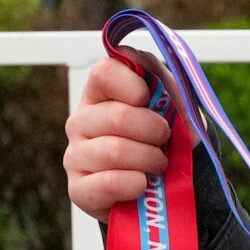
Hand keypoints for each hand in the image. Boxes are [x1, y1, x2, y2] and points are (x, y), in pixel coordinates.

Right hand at [64, 58, 173, 217]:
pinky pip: (107, 183)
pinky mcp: (79, 190)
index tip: (150, 100)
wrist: (166, 188)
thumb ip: (160, 80)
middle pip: (116, 116)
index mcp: (100, 94)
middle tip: (165, 139)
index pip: (104, 72)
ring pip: (113, 151)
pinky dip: (134, 183)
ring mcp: (75, 156)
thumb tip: (138, 59)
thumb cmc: (165, 141)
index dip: (133, 86)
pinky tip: (143, 183)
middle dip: (153, 130)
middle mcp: (81, 121)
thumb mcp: (175, 107)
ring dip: (148, 159)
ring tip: (159, 164)